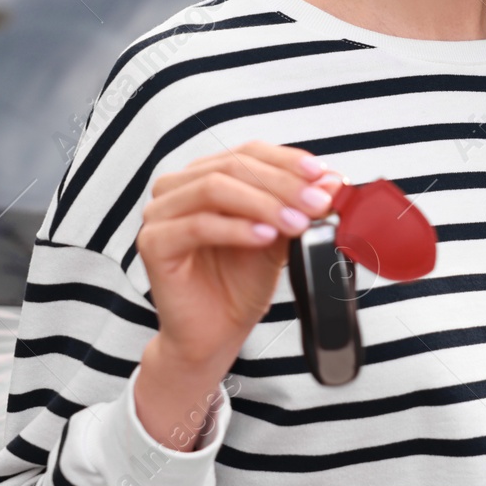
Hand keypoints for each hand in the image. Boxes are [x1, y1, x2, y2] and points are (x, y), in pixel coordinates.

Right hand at [133, 141, 343, 447]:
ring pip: (214, 189)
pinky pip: (197, 226)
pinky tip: (264, 237)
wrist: (215, 333)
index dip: (287, 160)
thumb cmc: (239, 283)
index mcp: (205, 175)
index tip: (322, 174)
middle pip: (233, 166)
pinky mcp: (153, 244)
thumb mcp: (280, 236)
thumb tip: (331, 181)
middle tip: (317, 203)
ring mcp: (160, 214)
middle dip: (282, 184)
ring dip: (263, 203)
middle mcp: (178, 188)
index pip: (248, 151)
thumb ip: (298, 206)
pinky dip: (236, 228)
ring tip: (296, 223)